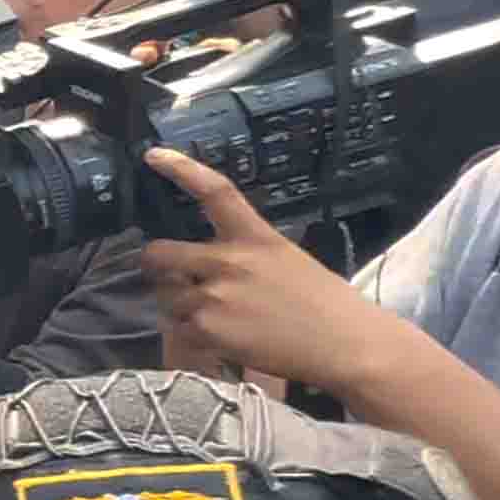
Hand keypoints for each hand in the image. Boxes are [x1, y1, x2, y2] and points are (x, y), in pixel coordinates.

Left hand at [139, 146, 398, 392]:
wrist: (346, 345)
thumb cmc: (324, 302)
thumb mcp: (287, 259)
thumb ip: (246, 253)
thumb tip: (210, 258)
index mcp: (256, 236)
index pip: (215, 192)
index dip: (181, 170)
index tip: (153, 154)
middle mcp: (229, 261)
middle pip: (160, 253)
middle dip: (157, 265)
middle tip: (170, 275)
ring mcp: (214, 295)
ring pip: (166, 296)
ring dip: (179, 305)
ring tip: (214, 316)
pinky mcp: (206, 329)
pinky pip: (178, 328)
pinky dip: (191, 334)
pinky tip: (221, 338)